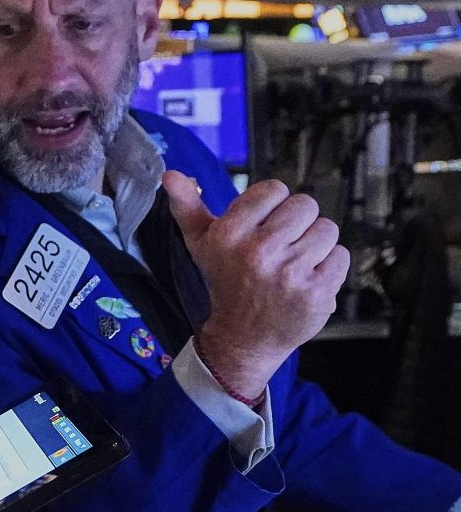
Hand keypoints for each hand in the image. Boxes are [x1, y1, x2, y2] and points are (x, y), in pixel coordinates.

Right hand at [163, 171, 348, 397]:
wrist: (243, 337)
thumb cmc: (225, 283)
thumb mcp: (200, 245)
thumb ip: (187, 207)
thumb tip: (171, 174)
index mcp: (229, 234)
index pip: (274, 189)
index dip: (272, 205)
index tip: (263, 225)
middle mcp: (259, 251)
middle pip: (304, 204)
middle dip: (296, 223)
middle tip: (281, 245)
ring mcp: (290, 273)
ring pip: (326, 228)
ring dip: (315, 243)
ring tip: (295, 261)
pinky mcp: (317, 291)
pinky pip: (340, 255)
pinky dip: (329, 265)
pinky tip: (308, 277)